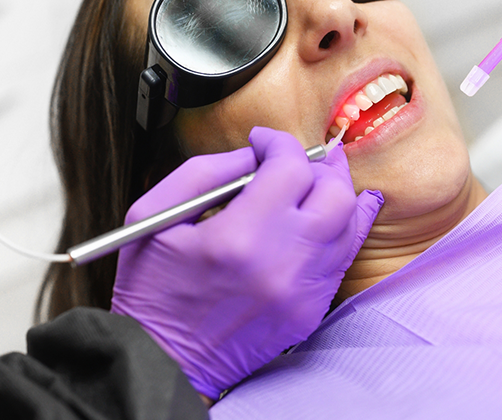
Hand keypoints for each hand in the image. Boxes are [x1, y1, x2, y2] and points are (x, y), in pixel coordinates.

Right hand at [110, 127, 382, 399]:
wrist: (162, 359)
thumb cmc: (152, 289)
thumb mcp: (154, 216)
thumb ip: (206, 172)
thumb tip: (253, 154)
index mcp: (238, 237)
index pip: (290, 167)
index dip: (279, 142)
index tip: (263, 141)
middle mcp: (282, 263)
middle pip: (335, 192)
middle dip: (318, 166)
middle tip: (296, 161)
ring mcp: (303, 291)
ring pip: (349, 224)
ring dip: (335, 194)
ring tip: (316, 181)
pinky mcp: (310, 311)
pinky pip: (342, 259)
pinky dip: (340, 230)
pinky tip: (331, 214)